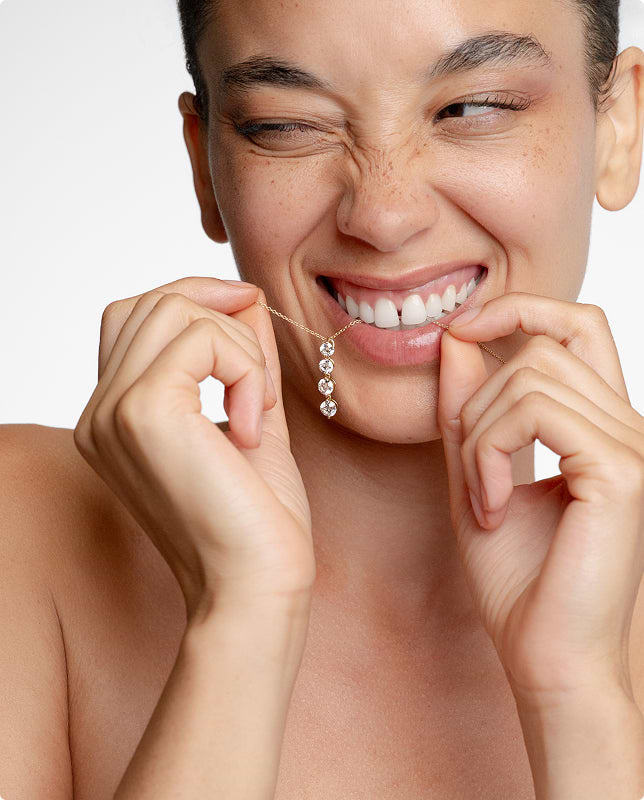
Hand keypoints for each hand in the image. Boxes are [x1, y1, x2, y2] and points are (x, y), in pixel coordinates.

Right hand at [74, 277, 313, 621]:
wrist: (256, 588)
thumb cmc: (256, 520)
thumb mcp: (251, 417)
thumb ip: (241, 357)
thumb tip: (245, 297)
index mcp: (114, 418)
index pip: (135, 317)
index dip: (196, 303)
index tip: (249, 328)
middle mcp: (99, 413)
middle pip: (151, 302)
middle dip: (222, 313)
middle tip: (261, 370)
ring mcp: (113, 412)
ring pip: (175, 309)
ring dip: (240, 345)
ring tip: (258, 408)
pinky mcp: (144, 413)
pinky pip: (202, 339)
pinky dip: (247, 368)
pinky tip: (254, 427)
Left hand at [436, 292, 643, 706]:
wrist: (546, 656)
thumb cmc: (518, 578)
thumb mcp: (476, 474)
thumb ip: (469, 408)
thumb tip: (456, 336)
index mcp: (602, 424)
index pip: (577, 324)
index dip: (518, 309)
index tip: (461, 333)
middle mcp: (627, 425)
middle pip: (541, 345)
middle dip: (478, 396)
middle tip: (468, 465)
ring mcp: (632, 445)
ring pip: (529, 376)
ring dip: (478, 435)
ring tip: (480, 499)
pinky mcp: (621, 471)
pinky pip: (533, 415)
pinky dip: (489, 455)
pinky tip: (490, 508)